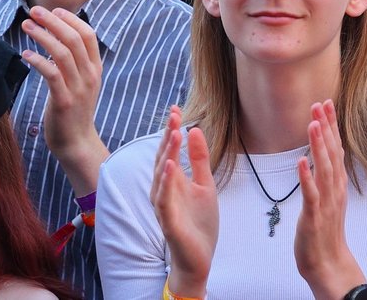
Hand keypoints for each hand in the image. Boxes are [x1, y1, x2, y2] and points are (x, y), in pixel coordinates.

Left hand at [21, 7, 102, 161]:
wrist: (77, 142)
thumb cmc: (74, 111)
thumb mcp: (80, 83)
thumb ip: (74, 63)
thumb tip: (58, 40)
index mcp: (95, 68)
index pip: (88, 35)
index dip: (71, 19)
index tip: (53, 10)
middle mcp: (90, 75)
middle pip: (74, 39)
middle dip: (53, 21)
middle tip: (34, 11)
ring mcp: (78, 88)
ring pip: (63, 53)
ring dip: (43, 36)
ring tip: (26, 26)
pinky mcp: (64, 100)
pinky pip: (51, 74)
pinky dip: (38, 60)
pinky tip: (26, 54)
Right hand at [151, 106, 217, 297]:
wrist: (199, 258)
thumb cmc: (199, 222)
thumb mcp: (205, 184)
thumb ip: (199, 159)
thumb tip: (195, 129)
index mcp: (173, 180)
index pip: (170, 150)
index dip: (171, 129)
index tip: (176, 108)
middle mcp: (164, 190)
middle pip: (163, 158)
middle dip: (168, 136)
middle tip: (174, 114)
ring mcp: (165, 206)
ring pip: (161, 176)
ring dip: (167, 154)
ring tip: (173, 134)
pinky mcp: (168, 221)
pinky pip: (163, 199)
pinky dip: (165, 182)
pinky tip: (170, 166)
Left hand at [294, 100, 364, 299]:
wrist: (328, 263)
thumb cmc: (325, 230)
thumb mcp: (328, 197)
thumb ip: (328, 176)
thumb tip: (325, 153)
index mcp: (337, 183)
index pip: (335, 147)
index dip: (331, 125)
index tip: (326, 104)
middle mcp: (335, 188)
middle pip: (332, 152)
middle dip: (326, 127)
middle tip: (319, 104)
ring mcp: (326, 202)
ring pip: (324, 168)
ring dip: (318, 145)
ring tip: (312, 124)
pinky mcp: (314, 216)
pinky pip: (311, 194)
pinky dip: (306, 177)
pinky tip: (301, 162)